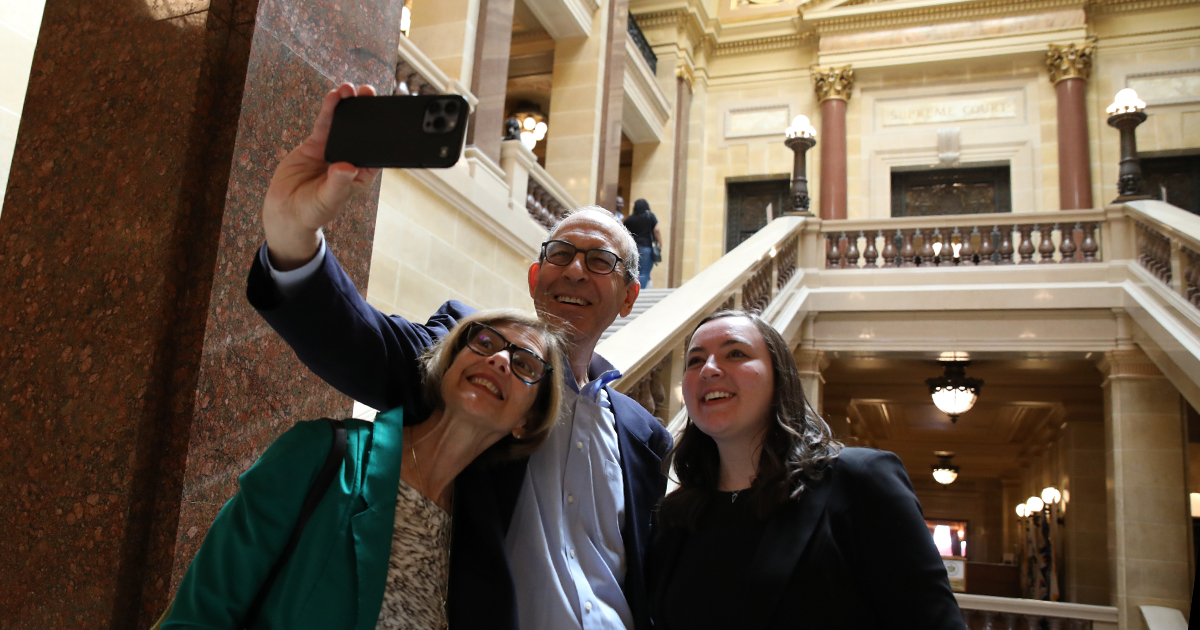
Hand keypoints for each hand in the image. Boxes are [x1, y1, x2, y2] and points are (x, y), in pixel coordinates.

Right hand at [262, 83, 381, 270]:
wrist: (286, 210)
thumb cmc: (312, 210)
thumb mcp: (327, 199)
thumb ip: (337, 183)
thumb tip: (347, 167)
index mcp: (362, 174)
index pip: (377, 151)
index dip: (384, 133)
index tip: (388, 116)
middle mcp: (351, 158)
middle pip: (363, 132)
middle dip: (367, 112)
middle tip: (370, 93)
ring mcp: (334, 148)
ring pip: (344, 123)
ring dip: (348, 105)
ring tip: (350, 88)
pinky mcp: (316, 143)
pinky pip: (325, 123)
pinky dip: (329, 109)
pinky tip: (334, 96)